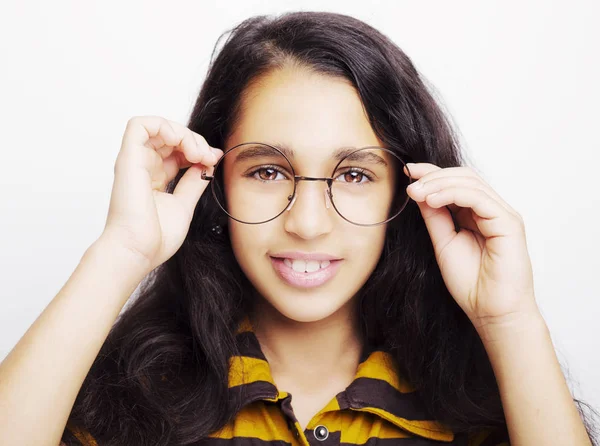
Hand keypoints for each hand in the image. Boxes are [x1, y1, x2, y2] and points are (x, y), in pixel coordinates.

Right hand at [100, 116, 222, 271]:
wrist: (138, 251)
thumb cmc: (156, 238)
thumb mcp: (184, 204)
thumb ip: (194, 183)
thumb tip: (208, 163)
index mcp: (155, 178)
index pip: (177, 150)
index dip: (198, 149)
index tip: (214, 161)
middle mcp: (143, 167)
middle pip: (170, 136)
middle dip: (195, 140)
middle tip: (209, 157)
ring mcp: (135, 161)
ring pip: (158, 127)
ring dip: (183, 133)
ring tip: (196, 153)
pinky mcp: (128, 158)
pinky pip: (140, 125)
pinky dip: (163, 126)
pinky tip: (179, 141)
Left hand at [404, 163, 538, 329]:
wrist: (491, 312)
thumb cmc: (471, 284)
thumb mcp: (443, 242)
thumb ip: (434, 217)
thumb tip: (418, 191)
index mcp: (477, 214)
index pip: (456, 182)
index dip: (431, 173)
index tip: (408, 170)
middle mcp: (491, 210)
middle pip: (464, 177)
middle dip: (433, 175)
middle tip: (410, 180)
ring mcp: (502, 214)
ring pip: (471, 182)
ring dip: (439, 183)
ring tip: (416, 191)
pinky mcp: (509, 223)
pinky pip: (479, 198)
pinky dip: (453, 194)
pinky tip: (432, 200)